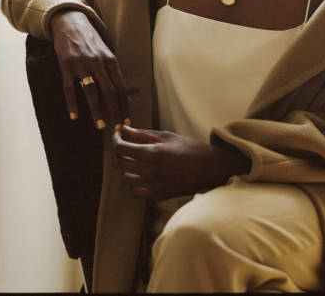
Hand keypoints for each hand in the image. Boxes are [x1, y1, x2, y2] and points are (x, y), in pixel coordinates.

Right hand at [50, 9, 130, 129]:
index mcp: (110, 60)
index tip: (127, 120)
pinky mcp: (66, 66)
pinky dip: (72, 104)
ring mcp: (82, 64)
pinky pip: (70, 89)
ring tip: (100, 126)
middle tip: (117, 128)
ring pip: (91, 92)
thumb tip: (122, 93)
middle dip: (115, 111)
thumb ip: (111, 71)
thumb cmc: (90, 41)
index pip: (121, 86)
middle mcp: (98, 62)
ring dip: (96, 111)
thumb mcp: (105, 52)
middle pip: (110, 91)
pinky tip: (74, 116)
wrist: (70, 24)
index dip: (125, 105)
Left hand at [112, 125, 250, 200]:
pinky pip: (134, 192)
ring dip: (125, 168)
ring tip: (133, 160)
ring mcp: (153, 186)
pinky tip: (139, 174)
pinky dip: (132, 183)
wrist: (209, 168)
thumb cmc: (189, 148)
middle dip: (118, 152)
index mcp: (153, 153)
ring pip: (125, 178)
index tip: (117, 135)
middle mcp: (150, 171)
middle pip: (120, 163)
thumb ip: (143, 133)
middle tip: (124, 145)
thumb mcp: (166, 136)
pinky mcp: (157, 196)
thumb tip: (124, 129)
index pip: (121, 148)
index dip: (115, 140)